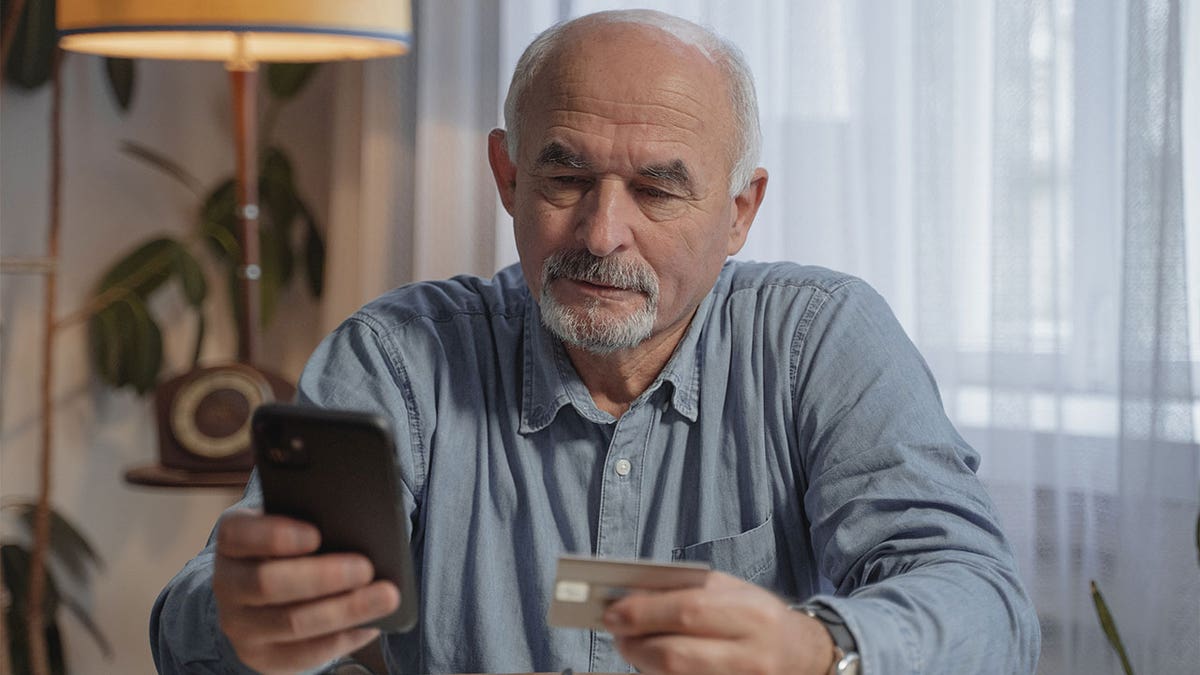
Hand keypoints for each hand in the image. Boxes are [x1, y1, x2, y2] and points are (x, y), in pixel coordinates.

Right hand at [212, 510, 399, 673]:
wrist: (258, 595)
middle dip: (322, 576)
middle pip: (268, 583)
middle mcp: (227, 583)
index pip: (239, 535)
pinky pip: (303, 654)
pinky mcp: (261, 656)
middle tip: (366, 568)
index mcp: (233, 541)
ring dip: (344, 610)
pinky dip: (342, 639)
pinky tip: (370, 625)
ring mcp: (240, 624)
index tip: (317, 534)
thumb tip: (360, 529)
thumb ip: (313, 521)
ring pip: (291, 622)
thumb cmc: (288, 548)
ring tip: (385, 597)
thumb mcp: (289, 525)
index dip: (275, 535)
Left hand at [603, 571, 834, 674]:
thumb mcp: (734, 592)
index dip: (643, 612)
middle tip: (615, 632)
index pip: (687, 611)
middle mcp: (751, 654)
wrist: (805, 655)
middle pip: (676, 654)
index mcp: (751, 613)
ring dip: (643, 663)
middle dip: (635, 643)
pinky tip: (652, 663)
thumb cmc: (761, 618)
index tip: (613, 611)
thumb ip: (690, 590)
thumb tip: (634, 594)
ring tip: (630, 646)